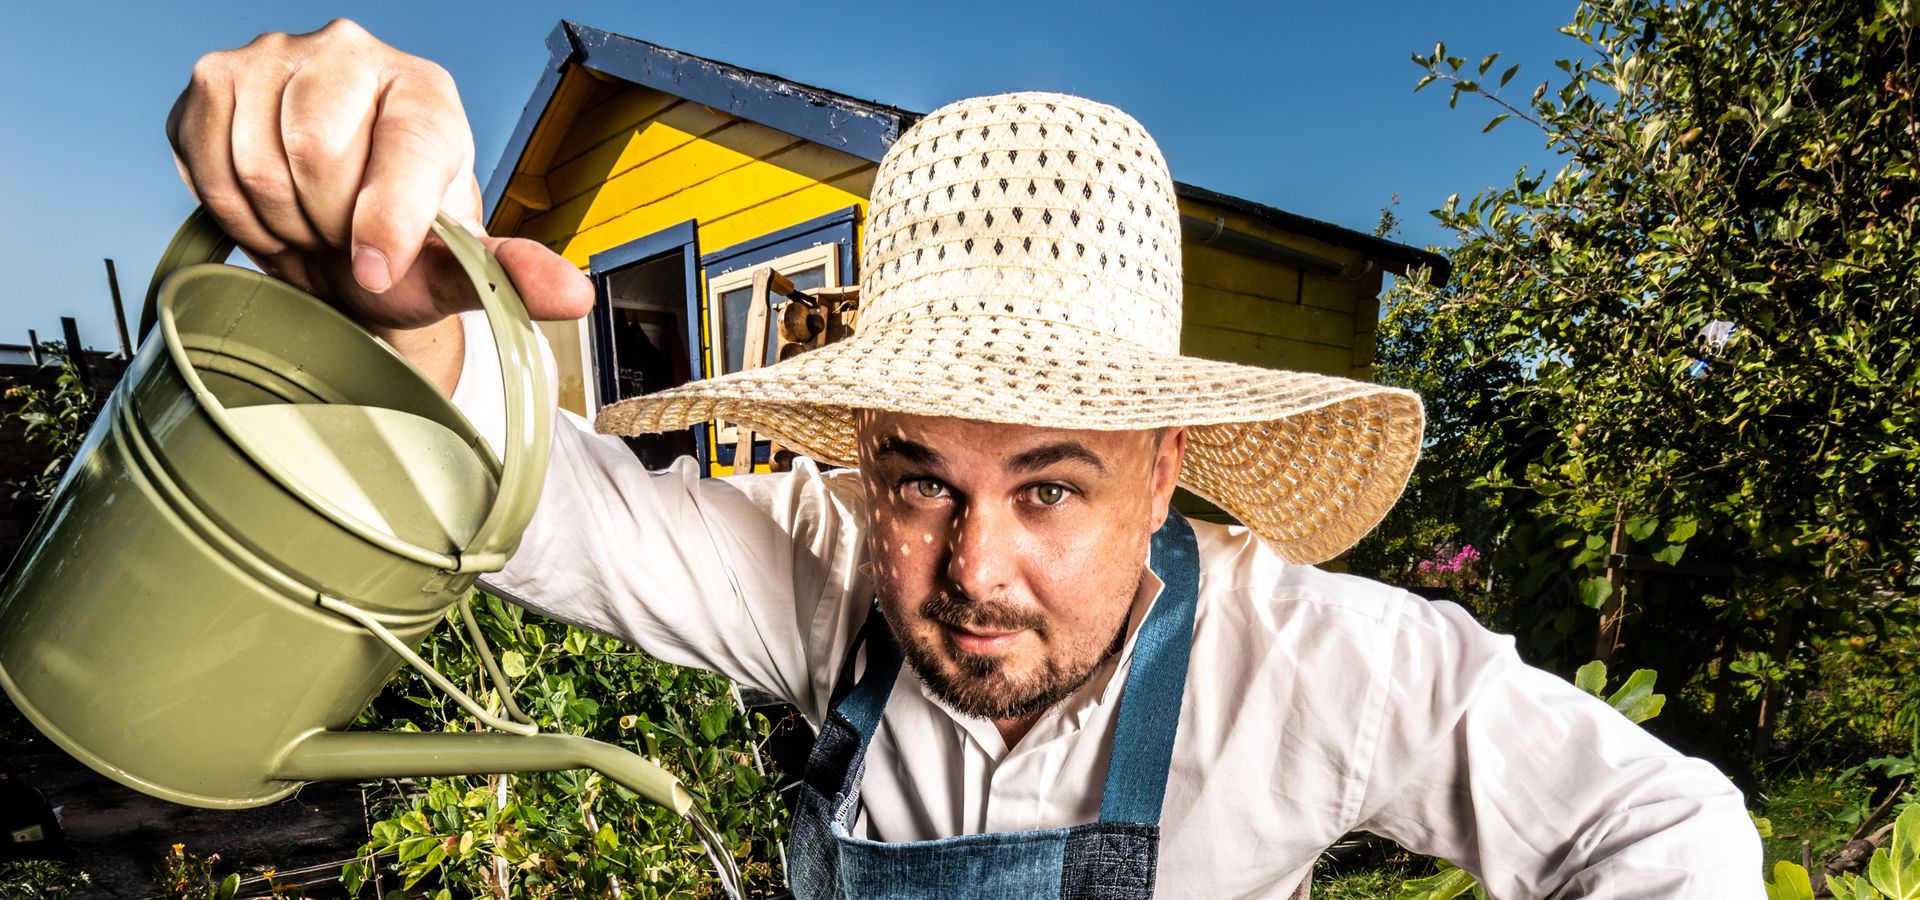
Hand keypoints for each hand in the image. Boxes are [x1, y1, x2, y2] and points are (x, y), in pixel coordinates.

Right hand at [167, 20, 590, 346]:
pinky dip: (233, 210)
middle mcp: (354, 54)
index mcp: (426, 93)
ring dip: (280, 224)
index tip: (378, 272)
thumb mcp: (460, 269)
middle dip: (329, 227)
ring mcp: (277, 56)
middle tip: (345, 240)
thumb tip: (573, 295)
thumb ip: (513, 276)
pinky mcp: (215, 78)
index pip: (403, 146)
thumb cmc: (403, 246)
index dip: (386, 221)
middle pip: (316, 156)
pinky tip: (269, 208)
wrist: (335, 237)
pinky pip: (203, 162)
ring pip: (257, 164)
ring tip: (311, 225)